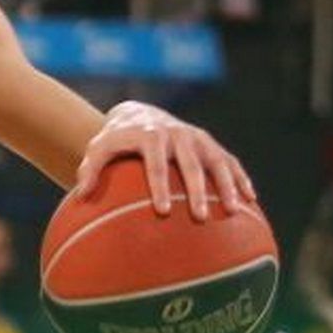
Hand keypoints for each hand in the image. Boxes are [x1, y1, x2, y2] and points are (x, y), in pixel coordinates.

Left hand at [76, 101, 255, 220]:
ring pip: (218, 161)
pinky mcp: (211, 144)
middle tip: (200, 216)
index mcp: (150, 136)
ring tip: (236, 211)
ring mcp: (198, 138)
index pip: (155, 164)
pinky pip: (230, 162)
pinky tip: (251, 201)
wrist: (138, 115)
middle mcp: (178, 135)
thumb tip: (81, 196)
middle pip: (190, 164)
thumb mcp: (97, 149)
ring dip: (228, 185)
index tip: (162, 211)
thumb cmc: (115, 140)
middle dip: (197, 190)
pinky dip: (241, 179)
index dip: (158, 187)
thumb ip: (89, 169)